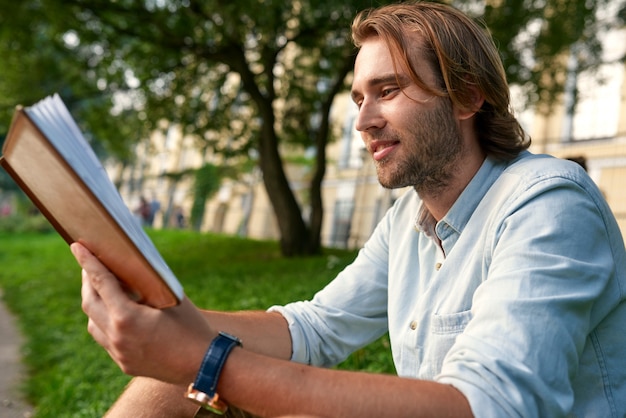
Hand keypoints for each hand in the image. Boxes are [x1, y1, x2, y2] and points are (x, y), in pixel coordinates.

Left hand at [71, 242, 212, 383]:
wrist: (205, 365)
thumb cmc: (192, 326)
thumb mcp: (172, 297)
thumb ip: (148, 284)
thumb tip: (132, 267)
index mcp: (127, 317)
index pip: (101, 282)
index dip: (88, 262)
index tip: (77, 246)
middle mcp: (117, 336)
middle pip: (90, 303)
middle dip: (87, 281)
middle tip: (90, 264)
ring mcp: (119, 353)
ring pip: (93, 323)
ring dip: (94, 303)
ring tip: (102, 288)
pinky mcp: (124, 364)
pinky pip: (105, 339)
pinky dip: (104, 322)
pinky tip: (114, 314)